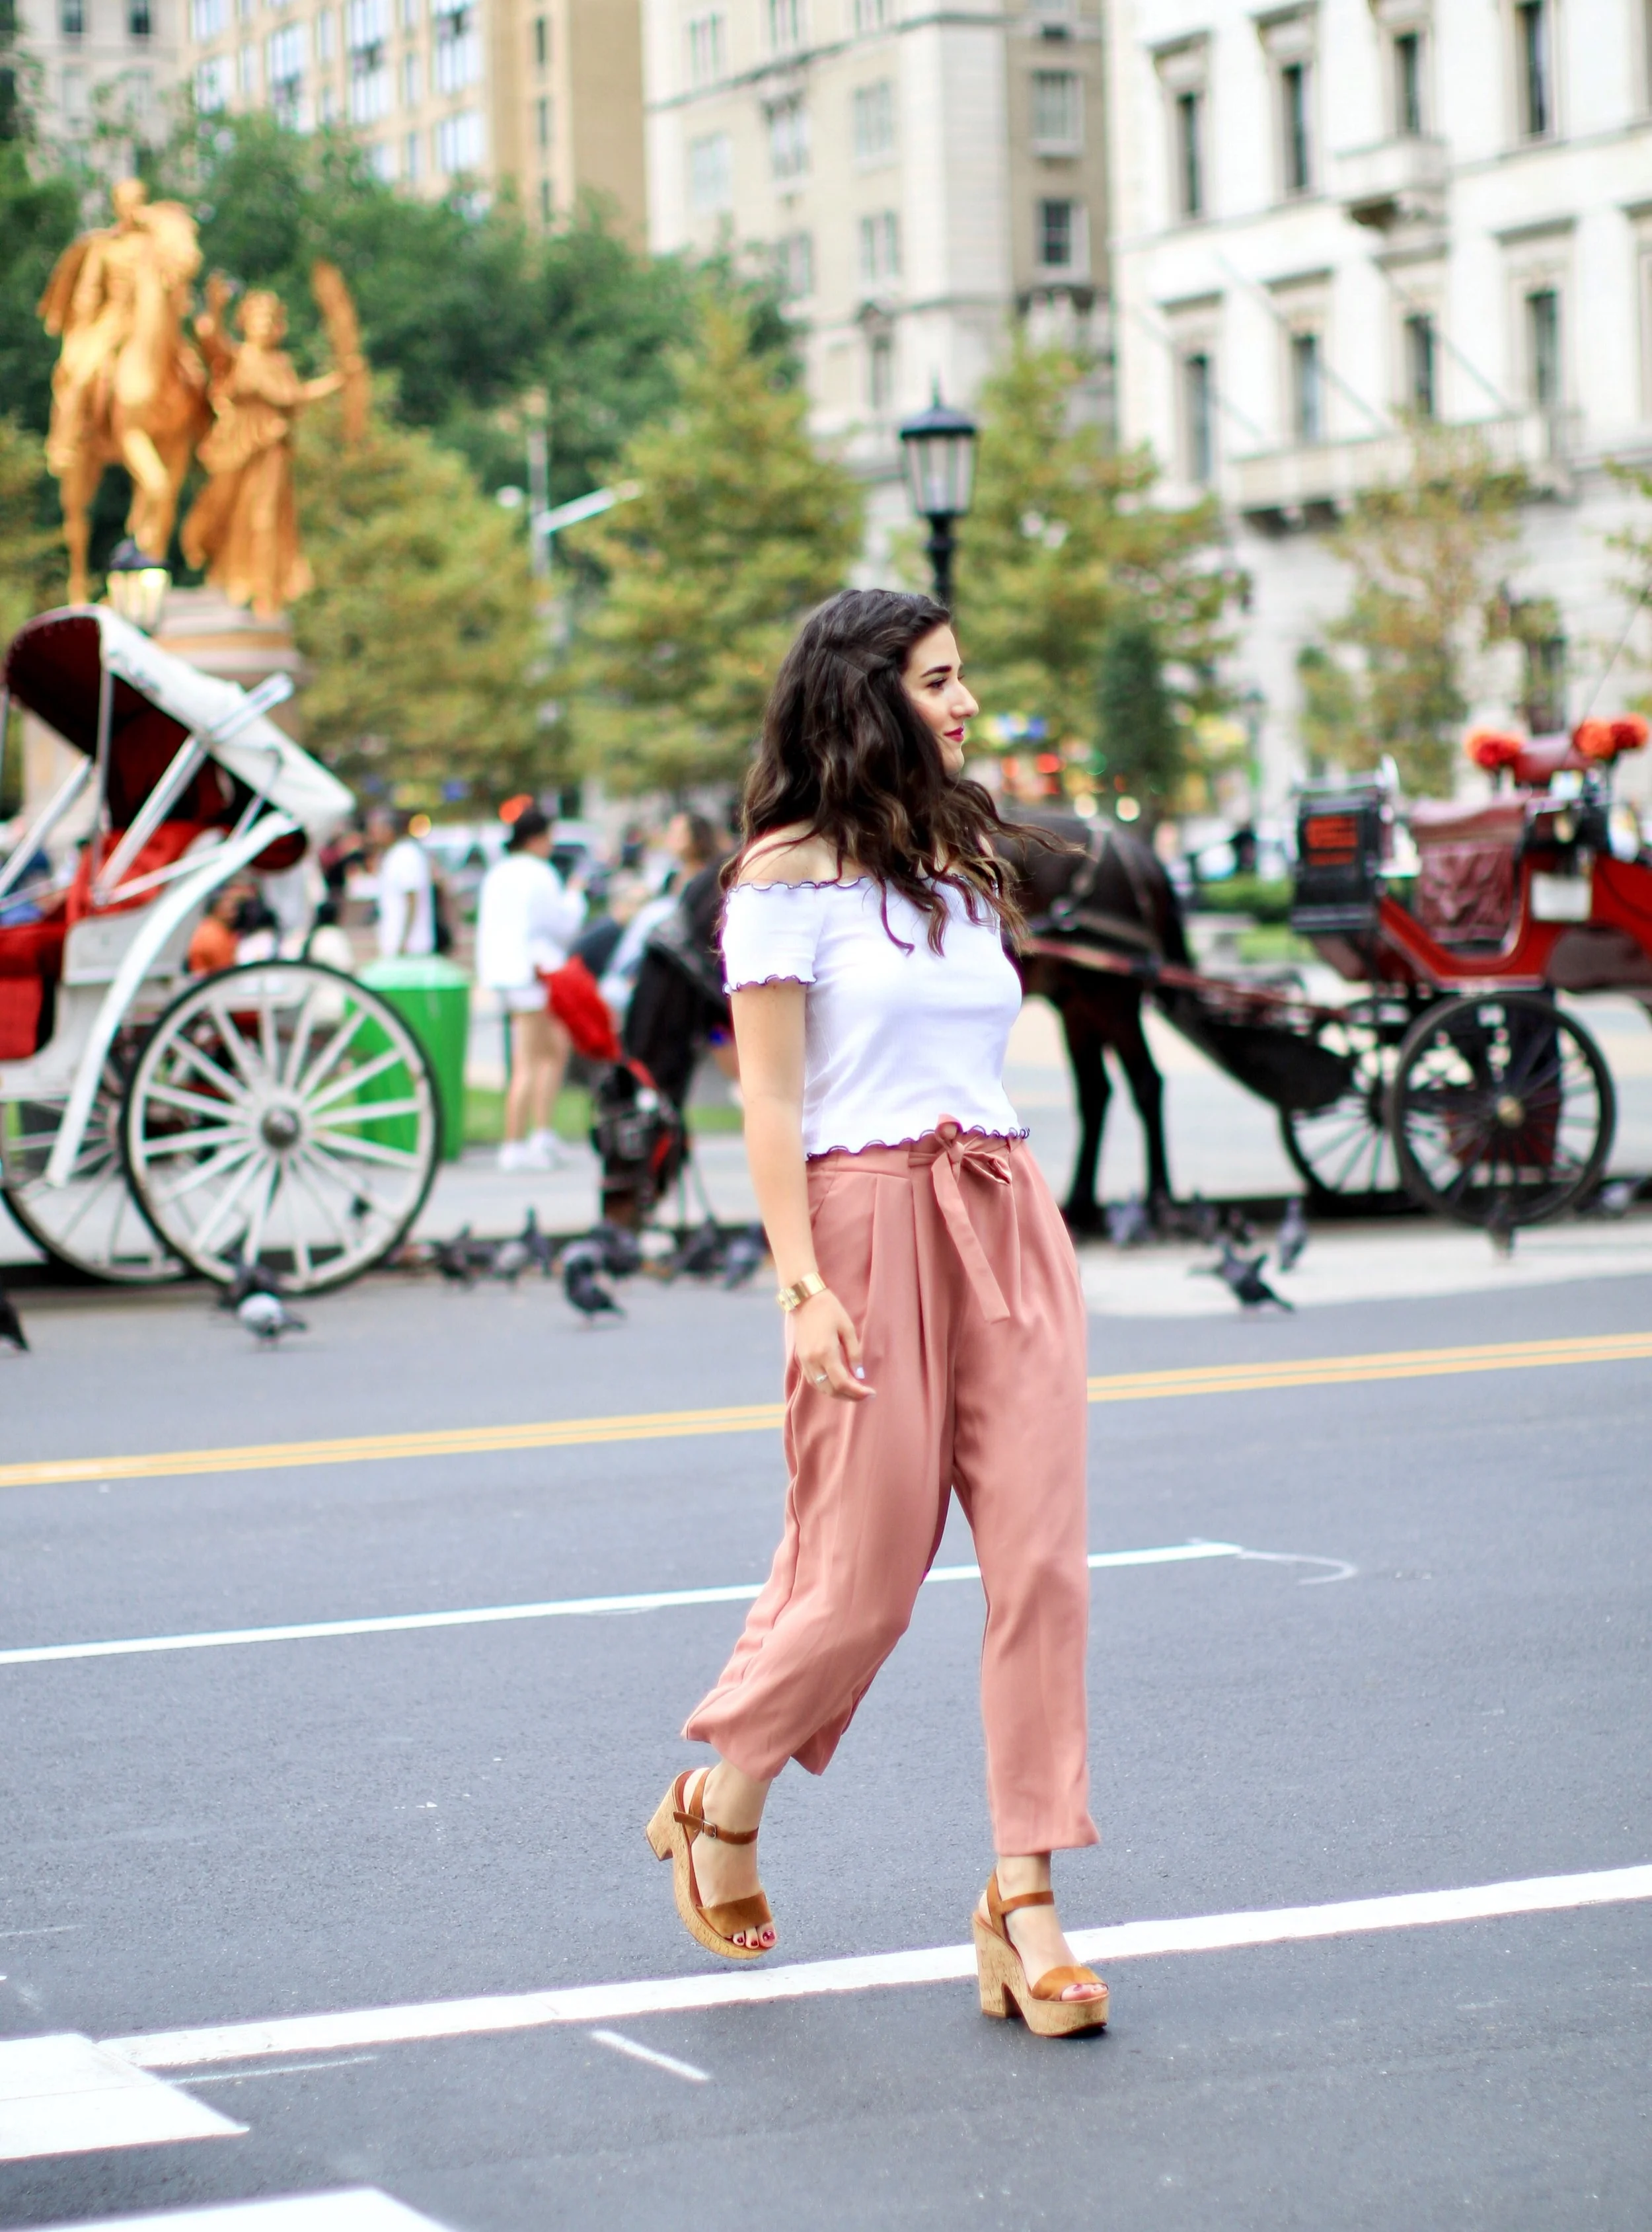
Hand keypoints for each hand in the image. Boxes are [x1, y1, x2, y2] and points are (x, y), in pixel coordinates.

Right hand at [788, 1286, 872, 1401]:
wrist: (805, 1300)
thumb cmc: (830, 1311)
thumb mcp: (848, 1329)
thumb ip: (854, 1354)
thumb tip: (860, 1376)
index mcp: (826, 1352)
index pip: (842, 1383)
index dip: (857, 1392)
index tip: (871, 1393)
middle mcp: (813, 1361)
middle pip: (831, 1390)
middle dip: (850, 1396)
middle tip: (866, 1394)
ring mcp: (805, 1362)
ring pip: (821, 1389)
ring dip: (838, 1394)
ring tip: (854, 1391)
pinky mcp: (801, 1360)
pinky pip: (814, 1381)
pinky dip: (827, 1387)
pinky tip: (838, 1383)